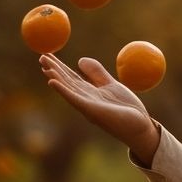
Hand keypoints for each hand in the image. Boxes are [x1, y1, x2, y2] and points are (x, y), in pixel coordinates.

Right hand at [39, 53, 160, 163]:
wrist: (141, 125)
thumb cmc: (127, 108)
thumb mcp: (110, 85)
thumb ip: (96, 73)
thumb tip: (80, 60)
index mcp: (89, 92)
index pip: (71, 77)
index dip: (59, 66)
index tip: (48, 56)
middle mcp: (84, 99)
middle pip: (66, 81)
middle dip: (53, 69)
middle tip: (41, 56)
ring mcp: (87, 105)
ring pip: (67, 88)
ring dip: (54, 76)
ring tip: (44, 65)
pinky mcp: (92, 111)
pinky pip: (74, 99)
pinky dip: (62, 90)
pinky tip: (52, 82)